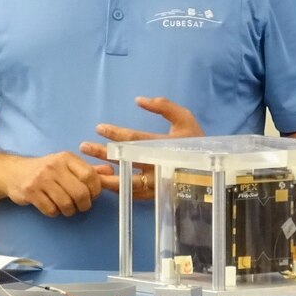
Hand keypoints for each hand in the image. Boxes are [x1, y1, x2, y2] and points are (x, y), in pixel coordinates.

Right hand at [3, 151, 103, 216]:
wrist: (13, 172)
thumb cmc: (45, 169)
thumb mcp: (66, 165)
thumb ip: (88, 170)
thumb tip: (110, 173)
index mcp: (67, 158)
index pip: (90, 175)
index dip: (96, 190)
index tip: (94, 195)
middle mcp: (55, 166)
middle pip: (80, 192)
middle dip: (84, 204)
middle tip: (82, 206)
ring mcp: (41, 179)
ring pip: (66, 203)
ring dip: (70, 210)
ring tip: (67, 208)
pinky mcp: (30, 192)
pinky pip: (50, 209)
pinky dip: (55, 212)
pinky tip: (53, 207)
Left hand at [79, 96, 204, 198]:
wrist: (211, 169)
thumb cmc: (196, 141)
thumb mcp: (185, 118)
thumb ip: (164, 107)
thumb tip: (139, 100)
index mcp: (166, 146)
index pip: (135, 139)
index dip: (116, 133)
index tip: (99, 128)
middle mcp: (160, 166)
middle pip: (126, 161)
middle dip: (103, 154)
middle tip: (84, 147)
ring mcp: (158, 183)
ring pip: (127, 183)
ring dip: (106, 176)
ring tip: (89, 170)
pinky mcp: (157, 195)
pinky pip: (133, 195)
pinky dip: (119, 189)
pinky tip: (106, 182)